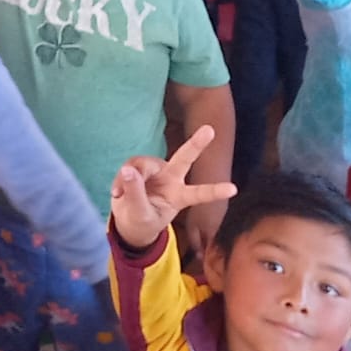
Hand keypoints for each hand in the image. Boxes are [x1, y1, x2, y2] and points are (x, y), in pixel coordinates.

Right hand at [109, 126, 237, 251]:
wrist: (127, 221)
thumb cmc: (141, 221)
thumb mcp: (141, 215)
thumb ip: (136, 194)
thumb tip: (129, 170)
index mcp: (179, 197)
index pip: (199, 194)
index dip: (215, 191)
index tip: (233, 189)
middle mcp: (171, 179)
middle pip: (184, 158)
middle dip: (196, 144)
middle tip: (210, 130)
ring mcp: (155, 171)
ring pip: (143, 164)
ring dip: (129, 178)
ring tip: (119, 193)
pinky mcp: (139, 167)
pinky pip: (129, 166)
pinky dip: (120, 179)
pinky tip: (116, 192)